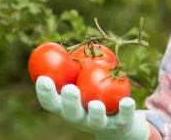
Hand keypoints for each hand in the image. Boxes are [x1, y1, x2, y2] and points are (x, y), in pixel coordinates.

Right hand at [35, 76, 150, 139]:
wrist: (113, 121)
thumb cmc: (89, 94)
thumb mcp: (79, 82)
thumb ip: (71, 69)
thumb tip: (61, 46)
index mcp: (66, 108)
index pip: (51, 103)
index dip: (45, 93)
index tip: (43, 78)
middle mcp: (79, 118)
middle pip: (71, 113)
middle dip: (69, 102)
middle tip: (70, 89)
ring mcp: (98, 123)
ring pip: (95, 120)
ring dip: (95, 112)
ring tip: (95, 104)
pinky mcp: (119, 124)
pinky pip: (122, 118)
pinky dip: (125, 110)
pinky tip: (127, 101)